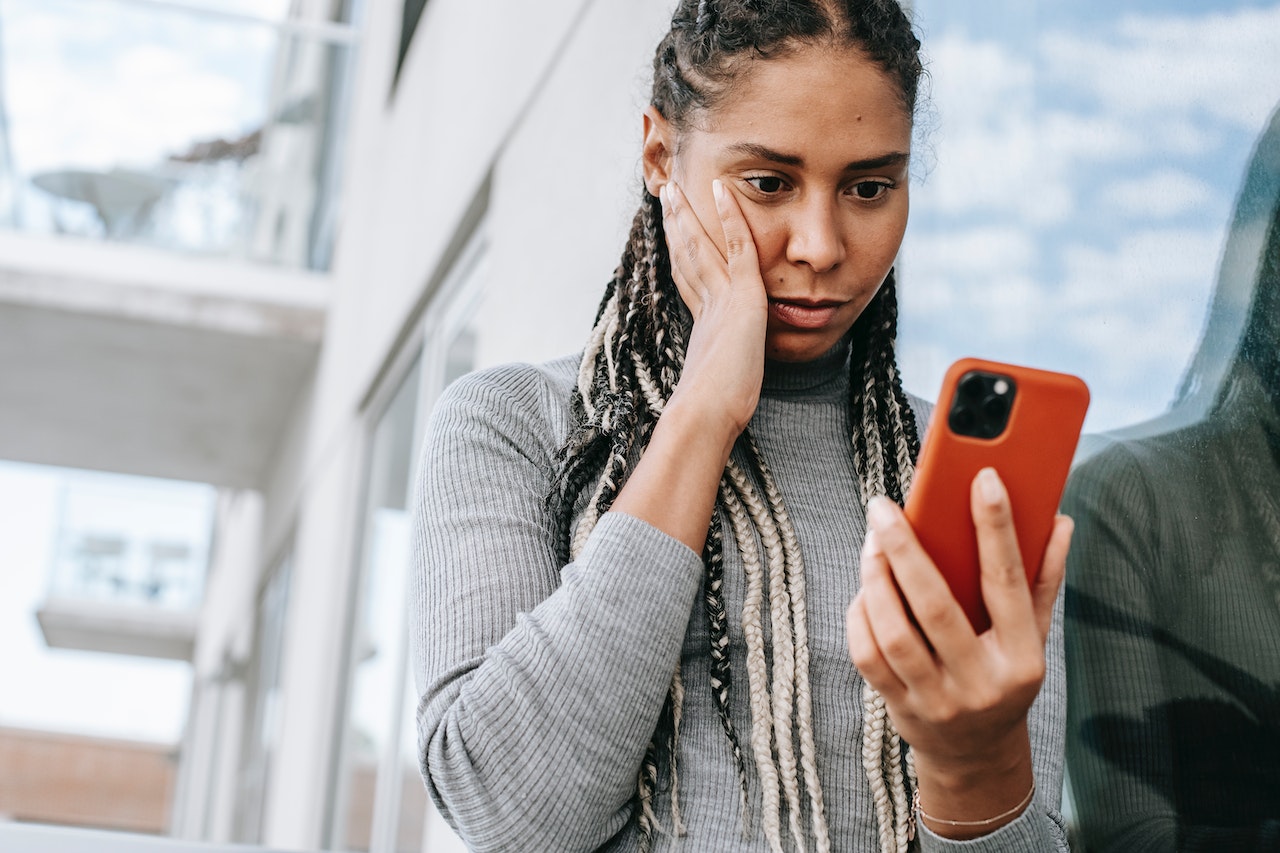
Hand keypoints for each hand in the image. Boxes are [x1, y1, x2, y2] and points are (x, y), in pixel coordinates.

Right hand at [659, 180, 767, 437]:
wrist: (708, 414)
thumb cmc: (714, 415)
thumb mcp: (722, 391)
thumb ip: (720, 382)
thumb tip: (713, 401)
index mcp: (702, 326)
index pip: (689, 279)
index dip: (680, 253)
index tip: (673, 235)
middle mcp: (705, 306)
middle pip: (686, 256)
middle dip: (676, 225)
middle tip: (666, 196)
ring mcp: (720, 298)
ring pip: (701, 246)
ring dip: (688, 213)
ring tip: (676, 187)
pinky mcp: (740, 295)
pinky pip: (738, 246)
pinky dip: (731, 216)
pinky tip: (723, 190)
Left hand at [845, 468, 1071, 832]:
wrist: (977, 755)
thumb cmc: (1004, 677)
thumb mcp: (1034, 636)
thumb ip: (1043, 578)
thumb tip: (1060, 521)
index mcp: (1022, 657)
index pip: (1008, 582)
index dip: (997, 528)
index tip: (983, 478)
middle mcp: (981, 682)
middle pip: (936, 607)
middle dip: (905, 550)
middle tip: (882, 507)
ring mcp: (938, 699)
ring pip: (894, 632)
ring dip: (875, 580)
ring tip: (871, 543)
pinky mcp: (900, 708)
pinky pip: (868, 655)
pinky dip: (860, 615)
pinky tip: (864, 588)